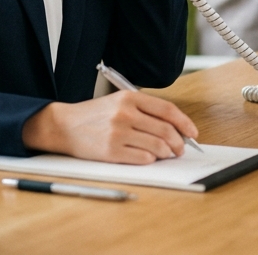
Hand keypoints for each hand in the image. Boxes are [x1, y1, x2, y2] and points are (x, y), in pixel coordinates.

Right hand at [21, 91, 198, 164]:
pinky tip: (149, 158)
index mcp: (129, 98)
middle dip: (178, 143)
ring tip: (166, 155)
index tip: (193, 134)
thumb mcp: (118, 102)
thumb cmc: (94, 115)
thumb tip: (174, 129)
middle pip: (165, 130)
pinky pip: (143, 158)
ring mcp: (118, 133)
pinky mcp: (111, 151)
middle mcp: (125, 114)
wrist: (64, 125)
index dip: (184, 123)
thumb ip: (144, 111)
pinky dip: (151, 160)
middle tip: (180, 149)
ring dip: (167, 153)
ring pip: (157, 147)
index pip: (167, 110)